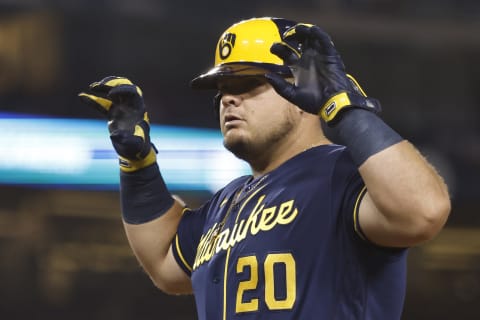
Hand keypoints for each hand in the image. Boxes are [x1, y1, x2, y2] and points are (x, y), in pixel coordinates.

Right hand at [79, 76, 155, 171]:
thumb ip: (126, 139)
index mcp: (138, 109)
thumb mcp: (133, 144)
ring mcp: (122, 109)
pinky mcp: (114, 114)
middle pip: (123, 87)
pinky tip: (81, 96)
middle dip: (112, 83)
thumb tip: (115, 134)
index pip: (133, 91)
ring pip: (113, 92)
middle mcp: (131, 106)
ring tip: (92, 87)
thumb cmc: (137, 148)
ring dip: (103, 87)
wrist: (134, 153)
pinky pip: (103, 104)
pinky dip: (93, 100)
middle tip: (99, 86)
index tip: (110, 94)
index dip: (122, 89)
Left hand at [265, 24, 380, 123]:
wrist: (332, 103)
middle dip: (291, 36)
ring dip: (303, 31)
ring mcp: (319, 56)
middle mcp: (308, 60)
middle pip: (298, 42)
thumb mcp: (293, 94)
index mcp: (298, 68)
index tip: (273, 48)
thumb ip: (280, 86)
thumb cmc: (314, 102)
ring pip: (310, 37)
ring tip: (295, 31)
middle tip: (284, 37)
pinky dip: (317, 33)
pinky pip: (323, 40)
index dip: (279, 49)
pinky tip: (310, 30)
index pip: (286, 54)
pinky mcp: (330, 55)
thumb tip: (266, 75)